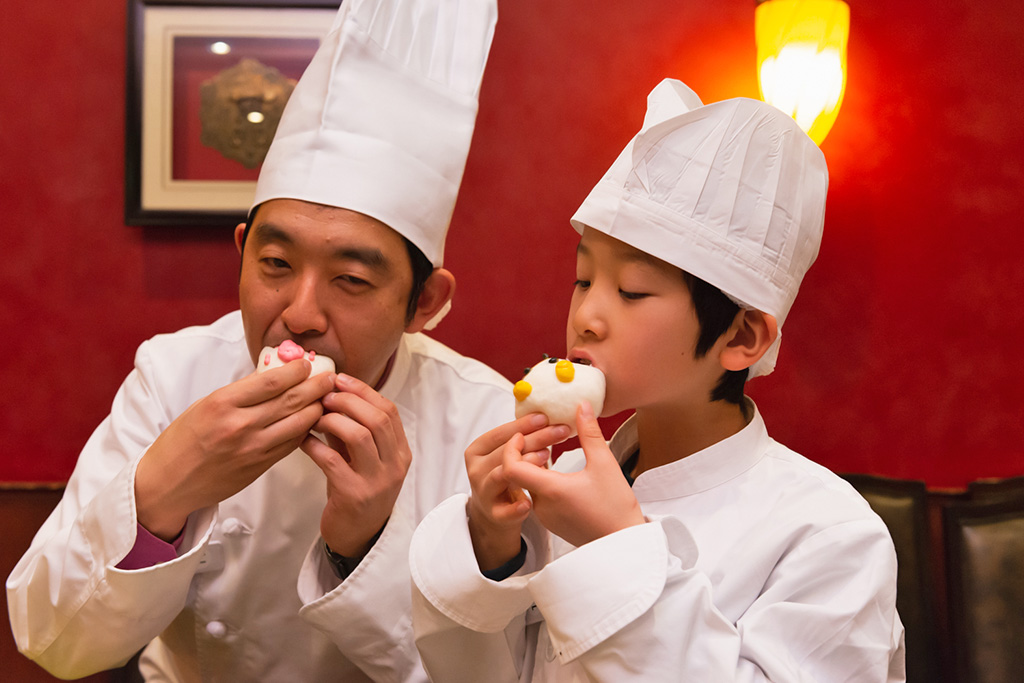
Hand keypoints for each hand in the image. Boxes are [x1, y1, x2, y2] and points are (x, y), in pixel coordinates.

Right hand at [135, 360, 334, 539]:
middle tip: (330, 377)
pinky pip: (291, 444)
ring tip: (328, 397)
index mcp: (223, 403)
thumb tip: (272, 377)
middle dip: (315, 386)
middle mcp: (240, 425)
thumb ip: (239, 393)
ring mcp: (252, 448)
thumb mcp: (205, 406)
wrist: (168, 482)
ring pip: (298, 423)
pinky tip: (313, 421)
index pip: (271, 381)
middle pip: (290, 400)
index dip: (295, 371)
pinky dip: (305, 430)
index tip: (307, 363)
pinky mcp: (259, 466)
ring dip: (317, 408)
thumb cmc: (184, 440)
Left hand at [301, 374, 410, 556]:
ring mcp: (377, 481)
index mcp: (401, 452)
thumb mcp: (361, 457)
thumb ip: (352, 428)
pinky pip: (333, 461)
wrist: (357, 535)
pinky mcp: (354, 495)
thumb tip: (331, 393)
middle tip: (323, 396)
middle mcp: (395, 465)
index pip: (389, 410)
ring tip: (314, 417)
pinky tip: (304, 441)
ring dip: (332, 420)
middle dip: (347, 401)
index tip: (339, 380)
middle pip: (377, 419)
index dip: (363, 391)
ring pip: (359, 435)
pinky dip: (315, 446)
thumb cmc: (357, 490)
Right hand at [464, 414, 569, 570]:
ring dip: (525, 465)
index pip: (500, 433)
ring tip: (548, 457)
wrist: (495, 513)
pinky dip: (516, 508)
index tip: (545, 416)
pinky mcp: (494, 514)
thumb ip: (521, 436)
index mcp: (478, 450)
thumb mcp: (508, 453)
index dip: (522, 424)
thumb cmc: (506, 477)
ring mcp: (483, 492)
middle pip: (505, 451)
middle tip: (560, 430)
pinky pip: (504, 512)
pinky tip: (530, 503)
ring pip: (502, 475)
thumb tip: (549, 415)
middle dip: (534, 439)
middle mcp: (476, 469)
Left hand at [502, 401, 644, 547]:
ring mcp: (544, 516)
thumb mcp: (605, 464)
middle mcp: (541, 505)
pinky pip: (536, 496)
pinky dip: (540, 480)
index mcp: (550, 490)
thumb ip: (589, 432)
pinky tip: (555, 470)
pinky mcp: (551, 522)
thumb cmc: (616, 507)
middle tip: (540, 436)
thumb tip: (581, 405)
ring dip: (533, 466)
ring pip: (526, 484)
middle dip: (524, 451)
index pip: (510, 467)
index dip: (512, 447)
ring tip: (548, 449)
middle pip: (517, 474)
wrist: (623, 543)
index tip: (524, 434)